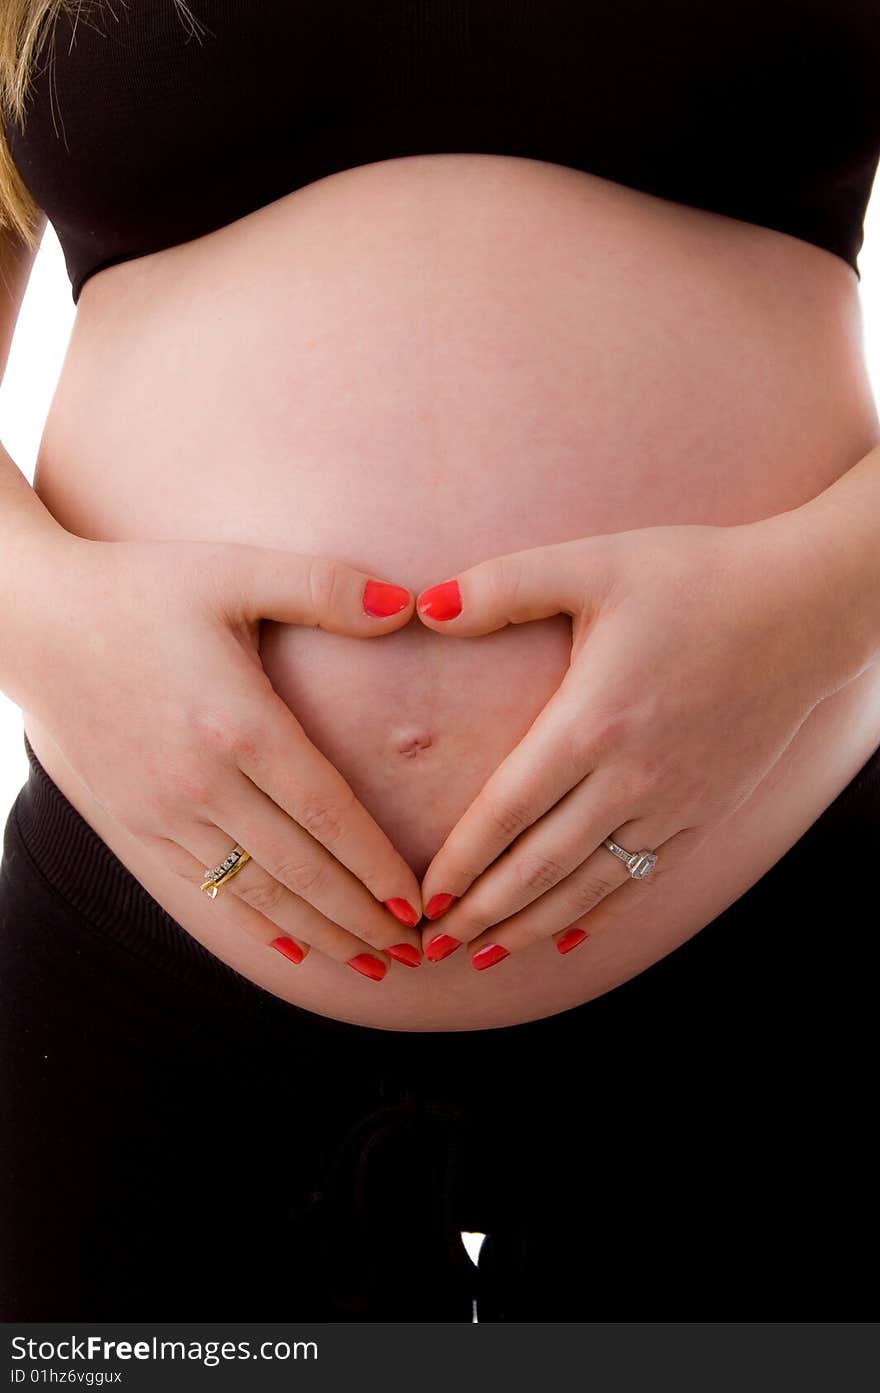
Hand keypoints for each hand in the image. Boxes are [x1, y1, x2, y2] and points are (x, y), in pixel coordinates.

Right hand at [15, 535, 425, 979]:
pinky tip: (293, 947)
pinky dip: (255, 923)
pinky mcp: (136, 823)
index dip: (377, 865)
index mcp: (239, 722)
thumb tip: (409, 605)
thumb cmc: (142, 588)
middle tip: (415, 951)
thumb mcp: (235, 569)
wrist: (35, 621)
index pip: (327, 813)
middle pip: (298, 869)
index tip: (420, 901)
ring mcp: (163, 810)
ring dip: (318, 932)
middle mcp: (201, 781)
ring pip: (255, 891)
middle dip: (361, 916)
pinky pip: (205, 888)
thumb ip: (325, 587)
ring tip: (369, 963)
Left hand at [413, 517, 841, 968]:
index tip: (424, 897)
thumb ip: (504, 586)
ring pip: (592, 885)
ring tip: (486, 954)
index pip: (508, 810)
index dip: (462, 861)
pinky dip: (601, 912)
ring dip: (533, 926)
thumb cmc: (694, 577)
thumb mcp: (593, 564)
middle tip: (435, 945)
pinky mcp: (707, 810)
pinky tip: (570, 936)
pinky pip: (644, 877)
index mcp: (593, 721)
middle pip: (543, 865)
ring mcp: (674, 802)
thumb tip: (426, 608)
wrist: (802, 606)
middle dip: (484, 911)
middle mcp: (632, 777)